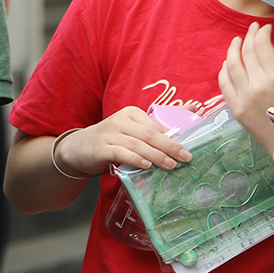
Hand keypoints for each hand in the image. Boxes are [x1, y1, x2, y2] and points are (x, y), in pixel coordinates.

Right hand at [54, 106, 191, 175]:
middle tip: (186, 157)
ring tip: (170, 165)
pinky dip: (135, 159)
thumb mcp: (134, 129)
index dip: (174, 137)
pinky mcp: (100, 148)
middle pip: (150, 134)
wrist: (79, 148)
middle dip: (170, 146)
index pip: (157, 125)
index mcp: (132, 113)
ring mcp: (109, 134)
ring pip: (137, 145)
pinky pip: (120, 153)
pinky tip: (146, 165)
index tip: (189, 148)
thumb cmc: (114, 139)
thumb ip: (160, 124)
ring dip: (156, 156)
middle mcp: (121, 121)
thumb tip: (194, 108)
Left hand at [219, 23, 273, 149]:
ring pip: (231, 64)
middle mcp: (258, 85)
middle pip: (246, 51)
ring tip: (237, 42)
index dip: (262, 32)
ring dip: (233, 49)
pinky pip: (224, 83)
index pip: (262, 44)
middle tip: (253, 30)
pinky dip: (224, 70)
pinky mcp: (236, 108)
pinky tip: (228, 63)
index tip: (266, 28)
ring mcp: (244, 97)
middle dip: (249, 36)